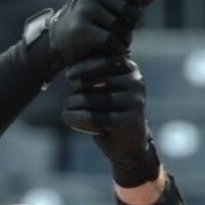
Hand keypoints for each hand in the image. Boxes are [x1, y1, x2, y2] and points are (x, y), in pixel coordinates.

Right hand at [23, 0, 157, 81]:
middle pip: (130, 9)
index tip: (124, 12)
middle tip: (119, 31)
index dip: (135, 2)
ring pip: (122, 27)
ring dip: (124, 39)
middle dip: (130, 24)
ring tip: (115, 41)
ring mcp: (83, 9)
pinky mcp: (80, 29)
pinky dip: (115, 49)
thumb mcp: (107, 2)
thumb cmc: (88, 19)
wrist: (57, 41)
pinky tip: (110, 50)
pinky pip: (112, 41)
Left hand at [62, 54, 160, 187]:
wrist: (129, 143)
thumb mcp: (104, 88)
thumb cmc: (110, 111)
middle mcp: (136, 82)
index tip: (69, 76)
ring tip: (71, 114)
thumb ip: (92, 75)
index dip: (82, 68)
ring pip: (86, 100)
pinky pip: (92, 118)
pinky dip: (75, 119)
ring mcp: (134, 102)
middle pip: (89, 82)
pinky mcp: (128, 121)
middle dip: (74, 94)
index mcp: (130, 69)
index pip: (101, 62)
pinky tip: (70, 120)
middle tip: (72, 103)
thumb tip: (70, 71)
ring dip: (71, 108)